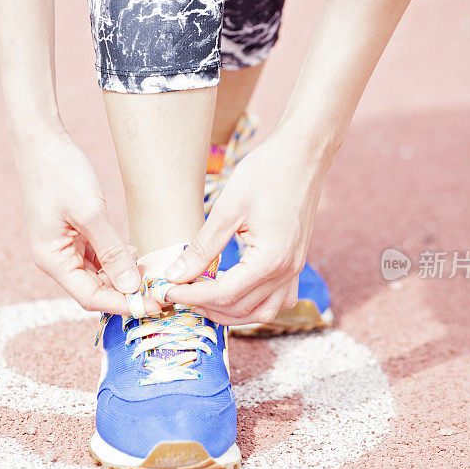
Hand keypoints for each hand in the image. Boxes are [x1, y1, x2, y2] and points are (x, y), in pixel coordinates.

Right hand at [13, 131, 160, 314]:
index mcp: (52, 260)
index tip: (152, 305)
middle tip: (159, 292)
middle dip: (126, 294)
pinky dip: (117, 262)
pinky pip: (98, 260)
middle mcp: (56, 261)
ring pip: (99, 277)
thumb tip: (131, 287)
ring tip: (152, 274)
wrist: (42, 142)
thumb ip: (112, 252)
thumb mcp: (91, 213)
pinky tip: (135, 255)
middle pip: (95, 291)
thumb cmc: (61, 174)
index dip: (122, 305)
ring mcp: (65, 249)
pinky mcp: (74, 237)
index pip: (90, 298)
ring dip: (124, 278)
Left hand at [164, 131, 330, 323]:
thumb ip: (202, 248)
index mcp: (270, 259)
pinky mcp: (297, 264)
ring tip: (203, 300)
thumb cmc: (265, 174)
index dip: (192, 296)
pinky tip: (234, 294)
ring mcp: (295, 270)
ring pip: (263, 313)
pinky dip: (255, 306)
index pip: (224, 294)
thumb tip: (175, 275)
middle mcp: (287, 271)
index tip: (167, 290)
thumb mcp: (227, 209)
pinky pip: (279, 301)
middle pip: (241, 309)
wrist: (302, 154)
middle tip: (179, 294)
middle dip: (206, 307)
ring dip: (231, 314)